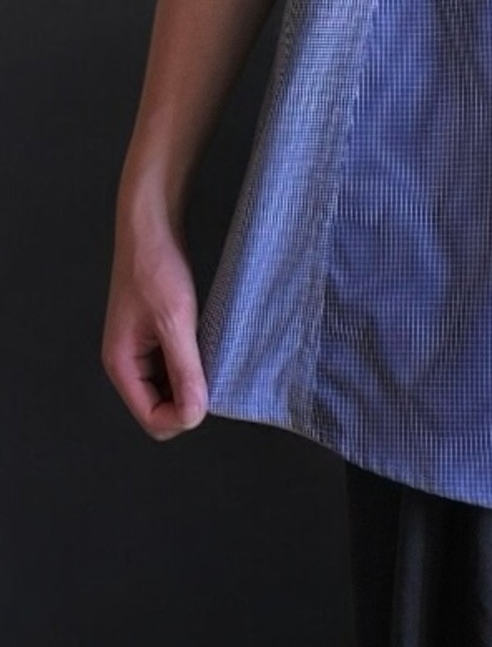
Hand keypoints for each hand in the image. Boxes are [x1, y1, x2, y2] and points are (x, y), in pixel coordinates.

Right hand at [102, 210, 208, 440]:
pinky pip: (173, 364)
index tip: (210, 394)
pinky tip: (208, 345)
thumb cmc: (156, 268)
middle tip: (215, 373)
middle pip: (159, 407)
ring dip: (191, 380)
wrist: (151, 228)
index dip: (182, 415)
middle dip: (187, 399)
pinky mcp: (154, 334)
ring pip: (169, 386)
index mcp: (121, 365)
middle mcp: (127, 362)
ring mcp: (140, 348)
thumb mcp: (175, 321)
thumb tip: (195, 414)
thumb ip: (184, 370)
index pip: (152, 418)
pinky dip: (191, 362)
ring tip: (213, 356)